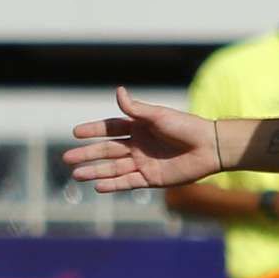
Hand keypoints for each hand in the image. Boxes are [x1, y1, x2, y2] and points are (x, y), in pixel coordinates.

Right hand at [65, 88, 228, 192]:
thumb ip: (136, 109)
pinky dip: (113, 185)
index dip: (93, 131)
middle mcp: (138, 145)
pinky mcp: (151, 178)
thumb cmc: (187, 127)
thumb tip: (118, 91)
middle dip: (87, 154)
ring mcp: (143, 163)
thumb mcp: (159, 116)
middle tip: (66, 158)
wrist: (211, 147)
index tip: (75, 133)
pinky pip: (128, 182)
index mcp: (139, 127)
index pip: (110, 128)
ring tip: (76, 175)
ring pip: (113, 168)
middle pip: (107, 150)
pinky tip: (97, 186)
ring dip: (95, 171)